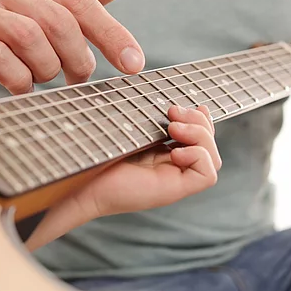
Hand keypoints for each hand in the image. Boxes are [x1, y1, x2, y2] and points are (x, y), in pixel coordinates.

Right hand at [0, 0, 145, 93]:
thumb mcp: (37, 8)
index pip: (81, 1)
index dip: (112, 34)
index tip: (135, 66)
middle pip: (58, 22)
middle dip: (77, 58)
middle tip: (78, 81)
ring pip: (29, 39)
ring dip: (46, 69)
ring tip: (43, 81)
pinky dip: (18, 80)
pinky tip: (20, 89)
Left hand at [26, 105, 220, 249]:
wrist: (78, 180)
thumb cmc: (94, 152)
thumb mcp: (125, 126)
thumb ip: (144, 115)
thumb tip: (164, 100)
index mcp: (160, 153)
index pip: (197, 135)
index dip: (198, 118)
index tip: (180, 104)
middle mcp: (170, 168)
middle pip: (209, 144)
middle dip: (199, 121)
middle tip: (172, 112)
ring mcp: (173, 180)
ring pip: (213, 159)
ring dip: (201, 135)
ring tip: (173, 127)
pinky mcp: (174, 190)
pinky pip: (207, 175)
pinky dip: (199, 156)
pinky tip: (175, 151)